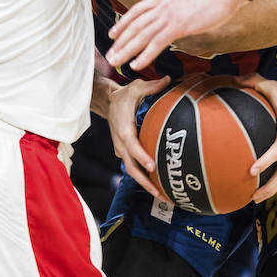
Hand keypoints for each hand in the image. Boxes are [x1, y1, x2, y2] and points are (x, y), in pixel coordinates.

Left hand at [107, 0, 244, 70]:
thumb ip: (176, 7)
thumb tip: (174, 16)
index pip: (136, 11)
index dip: (123, 24)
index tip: (113, 34)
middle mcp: (161, 5)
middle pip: (135, 25)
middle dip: (120, 42)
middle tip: (110, 55)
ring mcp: (169, 15)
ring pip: (141, 35)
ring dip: (127, 50)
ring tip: (117, 62)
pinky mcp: (178, 26)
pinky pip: (157, 43)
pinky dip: (145, 55)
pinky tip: (137, 64)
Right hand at [107, 77, 168, 199]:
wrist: (107, 103)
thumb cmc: (124, 96)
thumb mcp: (136, 87)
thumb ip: (152, 86)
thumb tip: (168, 80)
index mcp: (124, 129)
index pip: (132, 146)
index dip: (141, 157)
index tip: (152, 167)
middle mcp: (121, 143)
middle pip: (131, 167)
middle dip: (144, 181)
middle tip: (160, 193)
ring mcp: (121, 149)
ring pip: (132, 170)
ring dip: (145, 184)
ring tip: (162, 196)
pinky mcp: (125, 152)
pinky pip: (133, 167)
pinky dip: (144, 177)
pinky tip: (158, 186)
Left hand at [243, 69, 276, 202]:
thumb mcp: (273, 85)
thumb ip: (253, 81)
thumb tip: (232, 78)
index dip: (265, 161)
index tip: (252, 170)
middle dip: (269, 187)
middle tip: (252, 196)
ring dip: (271, 188)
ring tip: (253, 198)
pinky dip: (273, 180)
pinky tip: (259, 186)